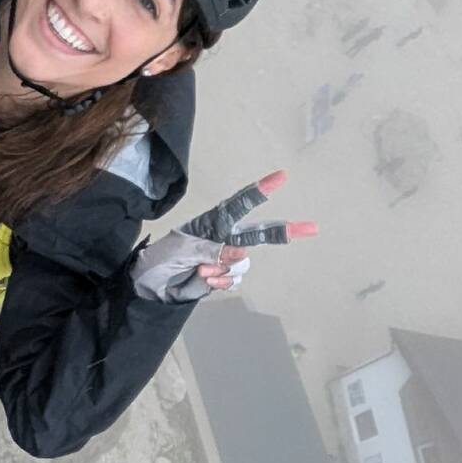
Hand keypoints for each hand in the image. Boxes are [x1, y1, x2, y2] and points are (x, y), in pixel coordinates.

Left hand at [131, 170, 316, 302]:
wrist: (149, 285)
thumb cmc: (162, 259)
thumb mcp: (183, 249)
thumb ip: (212, 248)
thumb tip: (241, 252)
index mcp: (211, 223)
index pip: (238, 204)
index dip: (259, 191)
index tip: (281, 177)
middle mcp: (222, 237)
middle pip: (258, 233)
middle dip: (284, 230)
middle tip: (312, 228)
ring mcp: (224, 257)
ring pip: (243, 262)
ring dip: (223, 268)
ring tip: (199, 269)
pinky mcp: (222, 276)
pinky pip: (233, 279)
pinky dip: (220, 281)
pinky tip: (204, 279)